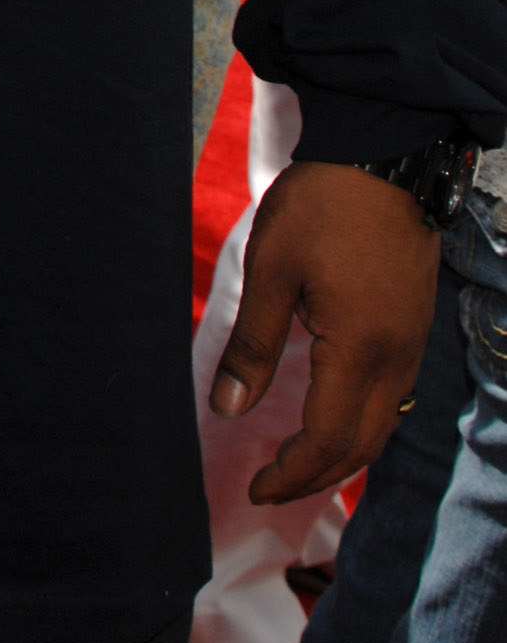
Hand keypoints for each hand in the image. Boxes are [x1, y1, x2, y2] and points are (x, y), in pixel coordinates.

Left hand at [212, 159, 440, 502]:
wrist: (384, 154)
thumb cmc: (321, 207)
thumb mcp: (271, 271)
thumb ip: (254, 345)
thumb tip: (229, 410)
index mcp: (360, 350)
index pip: (330, 440)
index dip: (292, 474)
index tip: (254, 488)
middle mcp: (397, 358)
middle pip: (363, 445)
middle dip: (317, 476)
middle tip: (270, 488)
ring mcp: (412, 342)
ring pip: (384, 423)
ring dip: (343, 454)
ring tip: (297, 464)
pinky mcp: (414, 323)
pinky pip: (394, 395)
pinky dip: (362, 422)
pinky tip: (334, 416)